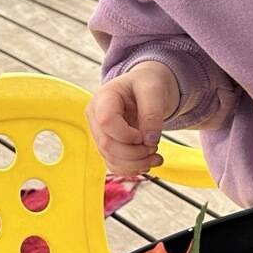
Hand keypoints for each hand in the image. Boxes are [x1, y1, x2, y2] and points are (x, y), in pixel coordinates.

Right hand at [86, 61, 180, 175]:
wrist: (145, 87)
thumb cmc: (148, 84)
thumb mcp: (154, 89)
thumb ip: (152, 113)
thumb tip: (150, 141)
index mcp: (103, 98)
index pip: (106, 122)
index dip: (127, 134)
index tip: (145, 135)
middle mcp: (95, 117)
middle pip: (107, 144)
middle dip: (135, 152)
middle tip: (155, 148)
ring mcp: (99, 133)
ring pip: (110, 158)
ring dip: (136, 164)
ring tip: (157, 157)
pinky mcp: (107, 145)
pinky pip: (114, 164)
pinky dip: (132, 169)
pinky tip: (147, 163)